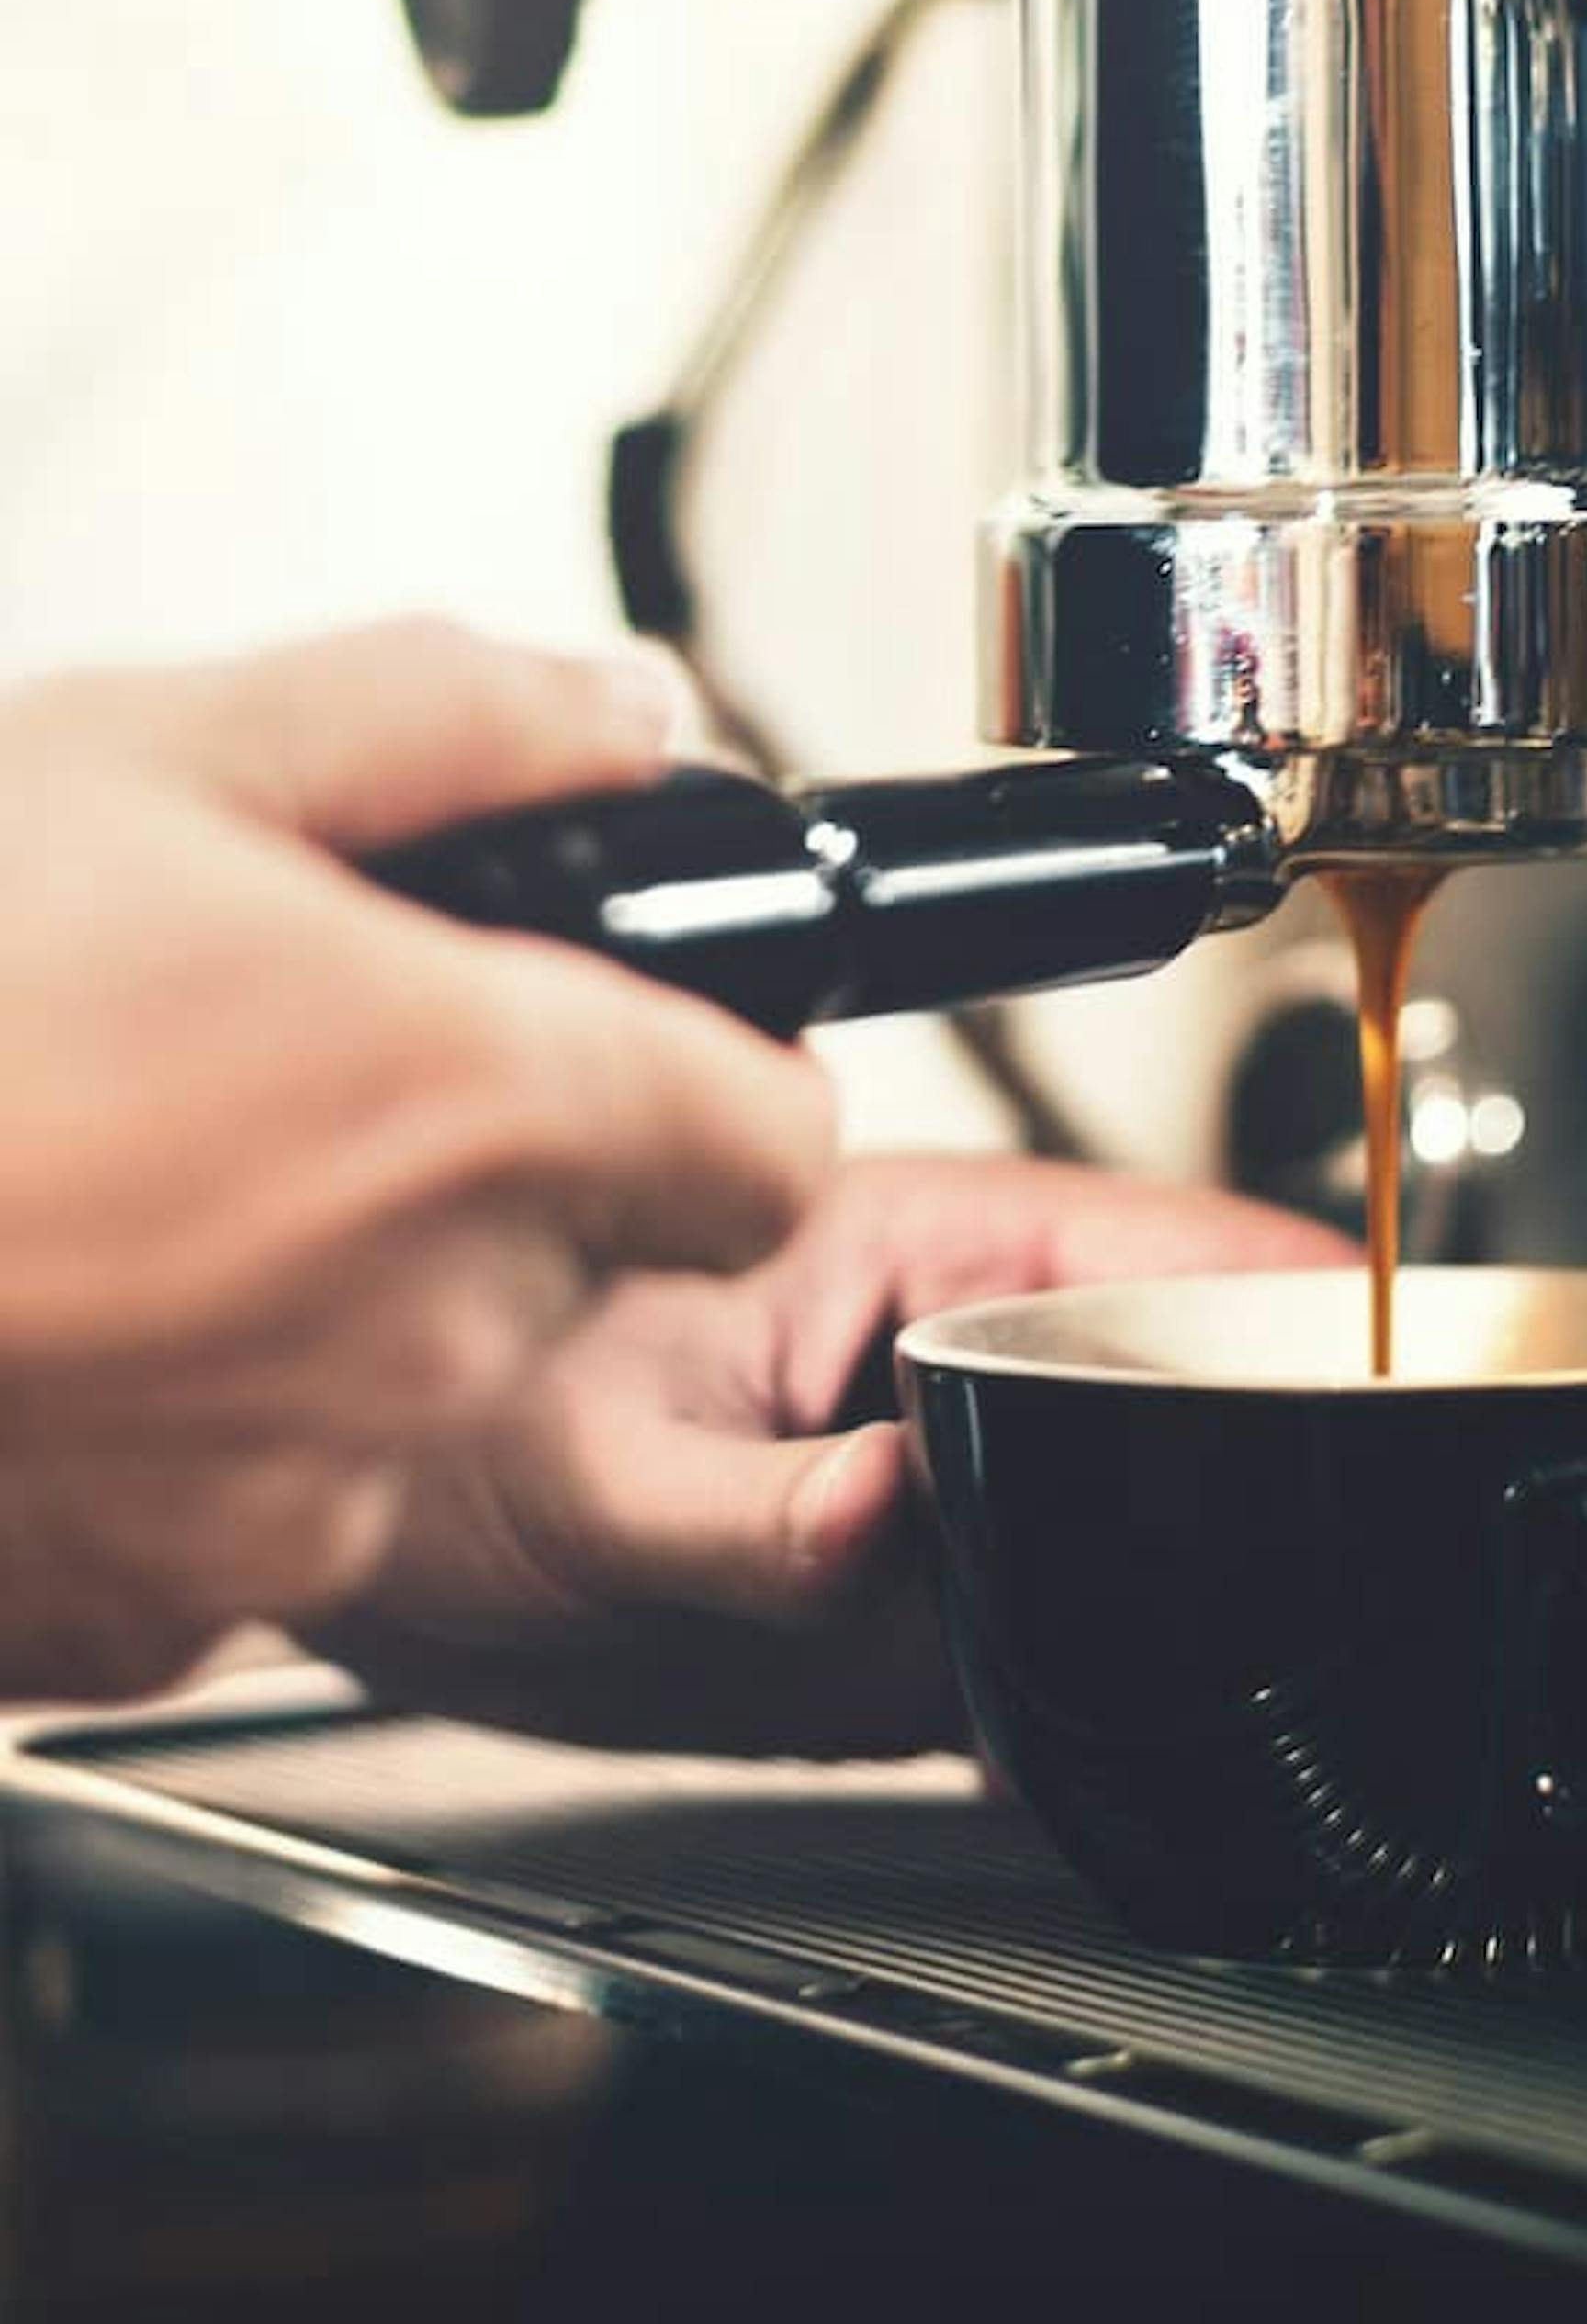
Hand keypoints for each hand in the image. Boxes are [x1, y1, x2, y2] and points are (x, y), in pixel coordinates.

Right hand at [0, 622, 831, 1700]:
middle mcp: (422, 1325)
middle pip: (589, 1258)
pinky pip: (253, 1512)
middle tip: (293, 1085)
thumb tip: (622, 714)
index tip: (643, 1051)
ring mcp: (289, 1499)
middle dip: (491, 1173)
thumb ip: (445, 718)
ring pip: (414, 1390)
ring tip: (130, 1191)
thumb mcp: (150, 756)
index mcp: (472, 1104)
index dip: (717, 1084)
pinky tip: (59, 1323)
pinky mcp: (154, 1618)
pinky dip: (191, 1432)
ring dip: (329, 1304)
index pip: (769, 1146)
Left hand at [302, 1152, 1349, 1755]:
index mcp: (936, 1247)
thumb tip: (887, 1514)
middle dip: (1282, 1464)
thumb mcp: (591, 1488)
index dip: (1322, 1313)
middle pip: (1218, 1380)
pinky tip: (1130, 1735)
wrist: (392, 1551)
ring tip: (1239, 1656)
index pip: (1195, 1249)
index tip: (1397, 1392)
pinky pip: (1090, 1613)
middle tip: (1328, 1572)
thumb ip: (749, 1520)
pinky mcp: (955, 1582)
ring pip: (1168, 1503)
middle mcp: (982, 1345)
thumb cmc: (465, 1443)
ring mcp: (980, 1463)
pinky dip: (1129, 1674)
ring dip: (1210, 1577)